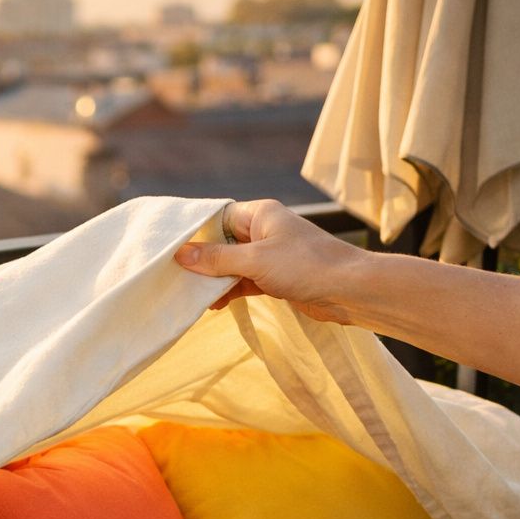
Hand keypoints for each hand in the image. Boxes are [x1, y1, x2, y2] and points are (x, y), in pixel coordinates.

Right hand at [174, 199, 369, 322]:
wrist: (349, 291)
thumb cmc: (305, 265)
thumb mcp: (255, 261)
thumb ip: (217, 259)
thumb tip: (180, 254)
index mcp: (260, 213)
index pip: (218, 217)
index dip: (195, 232)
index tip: (170, 248)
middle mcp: (264, 230)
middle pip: (223, 242)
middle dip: (202, 260)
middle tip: (175, 276)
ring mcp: (270, 255)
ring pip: (232, 264)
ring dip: (215, 280)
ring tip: (192, 295)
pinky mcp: (276, 277)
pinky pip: (244, 281)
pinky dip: (230, 291)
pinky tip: (214, 305)